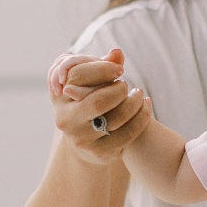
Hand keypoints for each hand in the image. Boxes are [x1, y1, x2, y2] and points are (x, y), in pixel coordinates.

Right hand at [47, 45, 150, 164]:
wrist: (87, 140)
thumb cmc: (89, 100)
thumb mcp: (89, 81)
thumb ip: (102, 65)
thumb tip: (117, 53)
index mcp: (59, 96)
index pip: (77, 76)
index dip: (101, 69)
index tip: (119, 69)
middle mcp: (65, 119)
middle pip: (97, 102)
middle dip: (118, 90)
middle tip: (126, 85)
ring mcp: (81, 138)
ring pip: (115, 119)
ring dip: (133, 103)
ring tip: (139, 94)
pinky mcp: (98, 153)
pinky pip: (126, 134)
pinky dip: (141, 118)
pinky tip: (146, 105)